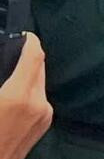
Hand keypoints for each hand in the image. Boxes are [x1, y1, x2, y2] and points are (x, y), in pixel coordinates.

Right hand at [0, 34, 52, 158]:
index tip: (23, 35)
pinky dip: (29, 89)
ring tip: (9, 74)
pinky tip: (13, 93)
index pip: (34, 56)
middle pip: (39, 66)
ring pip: (40, 82)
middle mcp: (39, 103)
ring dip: (28, 74)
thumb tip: (4, 68)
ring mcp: (45, 115)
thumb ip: (0, 77)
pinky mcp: (45, 124)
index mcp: (20, 96)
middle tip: (11, 54)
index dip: (30, 41)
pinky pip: (39, 96)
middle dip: (27, 57)